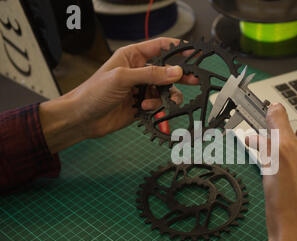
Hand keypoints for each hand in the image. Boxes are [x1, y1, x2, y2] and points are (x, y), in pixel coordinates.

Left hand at [39, 37, 197, 152]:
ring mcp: (141, 89)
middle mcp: (139, 71)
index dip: (177, 49)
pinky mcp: (142, 105)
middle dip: (180, 75)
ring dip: (165, 96)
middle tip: (194, 79)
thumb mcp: (122, 78)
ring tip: (159, 101)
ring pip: (165, 89)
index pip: (160, 47)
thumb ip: (150, 74)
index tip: (193, 53)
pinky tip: (145, 108)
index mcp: (132, 56)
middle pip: (167, 70)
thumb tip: (175, 71)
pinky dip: (157, 106)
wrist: (82, 118)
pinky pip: (159, 103)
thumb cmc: (93, 92)